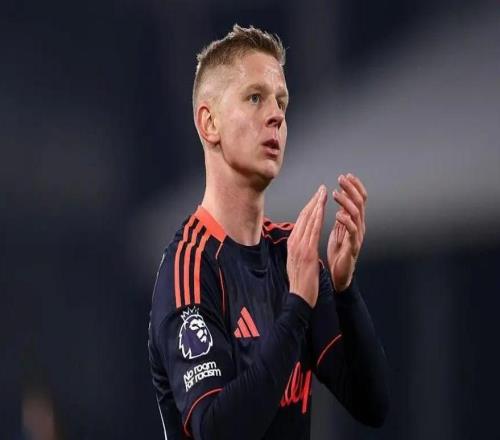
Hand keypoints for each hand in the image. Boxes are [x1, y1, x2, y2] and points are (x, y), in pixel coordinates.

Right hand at [287, 185, 326, 307]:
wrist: (300, 297)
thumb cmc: (302, 282)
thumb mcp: (298, 261)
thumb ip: (301, 248)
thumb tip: (304, 241)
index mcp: (292, 244)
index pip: (301, 221)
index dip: (309, 207)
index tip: (317, 197)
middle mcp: (294, 242)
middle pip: (304, 216)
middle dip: (313, 201)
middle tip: (321, 188)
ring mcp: (299, 246)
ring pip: (308, 220)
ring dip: (316, 204)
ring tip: (323, 193)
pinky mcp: (307, 251)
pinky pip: (313, 230)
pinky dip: (317, 217)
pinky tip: (322, 208)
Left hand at [327, 173, 366, 291]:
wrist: (339, 274)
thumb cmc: (339, 251)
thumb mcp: (340, 228)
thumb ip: (343, 213)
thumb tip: (341, 195)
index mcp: (356, 221)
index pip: (360, 199)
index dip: (355, 187)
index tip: (347, 175)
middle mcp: (360, 226)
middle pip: (360, 203)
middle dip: (351, 189)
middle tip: (341, 178)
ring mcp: (358, 236)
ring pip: (356, 214)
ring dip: (346, 202)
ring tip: (335, 194)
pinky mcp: (353, 247)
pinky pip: (352, 231)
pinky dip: (346, 221)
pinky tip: (338, 214)